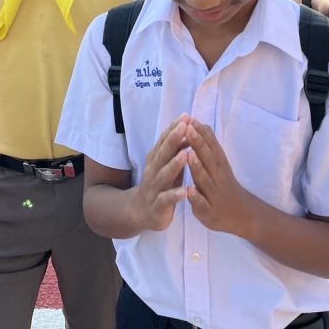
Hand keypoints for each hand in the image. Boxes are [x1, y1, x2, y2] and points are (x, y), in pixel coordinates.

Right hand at [128, 116, 190, 231]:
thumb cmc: (160, 185)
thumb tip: (186, 130)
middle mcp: (153, 171)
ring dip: (174, 164)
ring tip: (186, 155)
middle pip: (163, 153)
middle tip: (184, 126)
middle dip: (173, 139)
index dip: (173, 129)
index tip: (185, 116)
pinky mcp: (158, 206)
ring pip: (164, 175)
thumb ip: (175, 150)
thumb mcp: (166, 166)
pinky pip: (166, 199)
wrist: (141, 212)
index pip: (164, 141)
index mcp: (156, 160)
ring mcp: (154, 188)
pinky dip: (175, 195)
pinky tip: (185, 191)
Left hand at [184, 122, 253, 235]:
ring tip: (188, 155)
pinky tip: (188, 191)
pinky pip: (202, 203)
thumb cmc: (224, 184)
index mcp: (219, 164)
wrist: (242, 214)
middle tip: (188, 128)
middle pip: (208, 158)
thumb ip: (210, 146)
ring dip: (197, 167)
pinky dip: (196, 197)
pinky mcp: (208, 210)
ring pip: (204, 179)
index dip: (201, 132)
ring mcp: (213, 193)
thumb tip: (201, 124)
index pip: (211, 145)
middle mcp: (218, 176)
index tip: (190, 118)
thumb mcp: (220, 164)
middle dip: (198, 143)